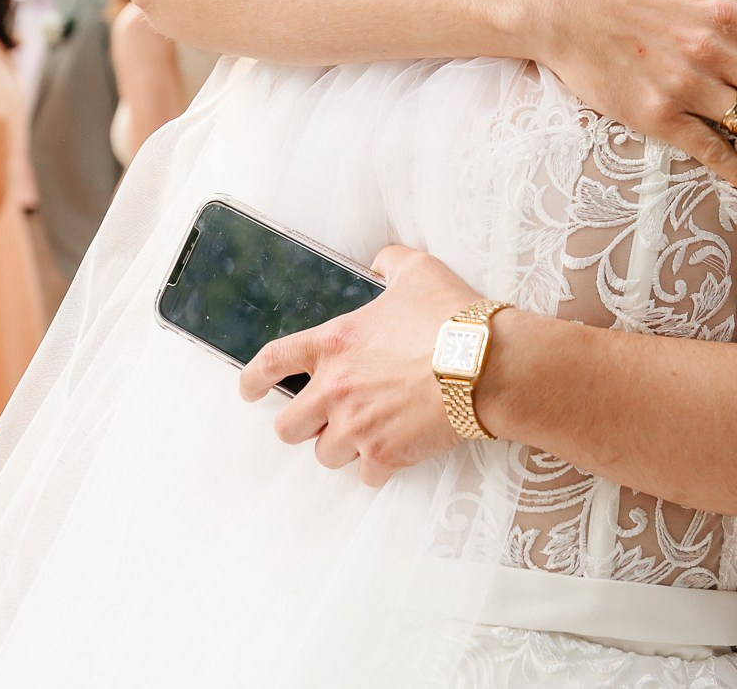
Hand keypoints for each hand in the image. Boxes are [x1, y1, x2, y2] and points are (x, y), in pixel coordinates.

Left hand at [238, 245, 478, 489]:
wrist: (487, 365)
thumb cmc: (452, 317)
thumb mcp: (418, 271)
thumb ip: (390, 262)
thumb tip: (380, 262)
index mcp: (334, 343)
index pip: (272, 362)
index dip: (252, 379)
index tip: (249, 391)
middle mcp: (335, 388)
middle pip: (288, 427)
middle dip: (302, 426)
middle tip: (323, 421)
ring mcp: (357, 425)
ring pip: (324, 454)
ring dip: (342, 447)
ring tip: (367, 435)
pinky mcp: (384, 453)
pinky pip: (367, 474)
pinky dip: (378, 467)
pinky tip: (395, 454)